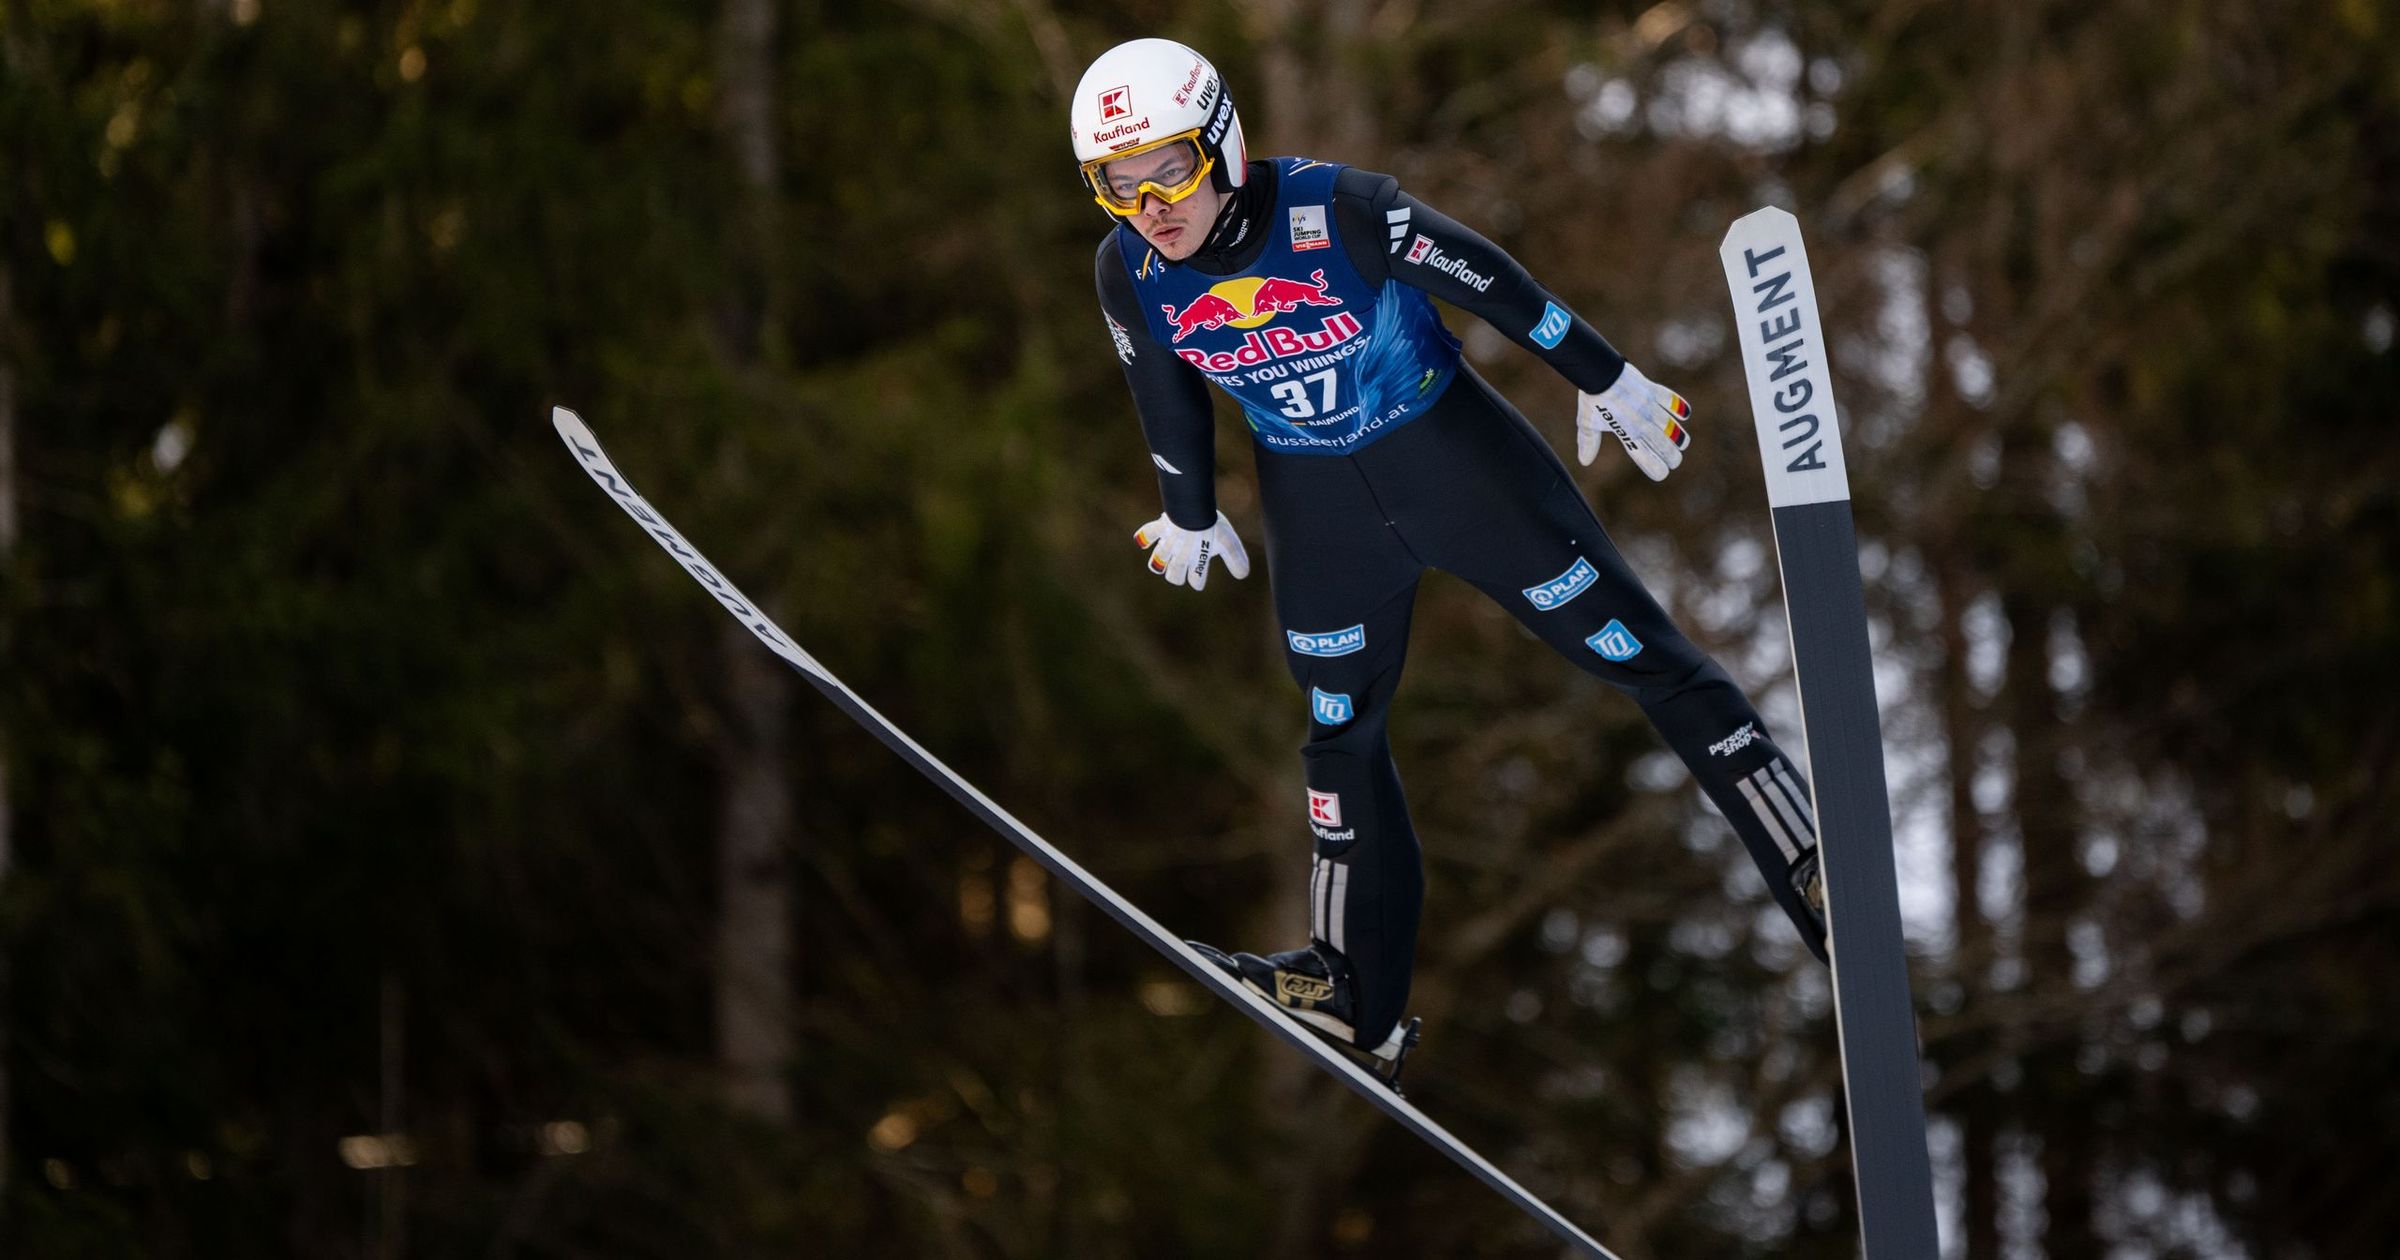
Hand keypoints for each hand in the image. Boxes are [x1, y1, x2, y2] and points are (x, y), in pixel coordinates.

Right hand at [1133, 511, 1250, 590]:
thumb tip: (1243, 575)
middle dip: (1177, 576)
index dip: (1198, 581)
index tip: (1199, 579)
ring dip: (1159, 563)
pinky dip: (1144, 538)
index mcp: (1197, 561)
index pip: (1196, 580)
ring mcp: (1168, 543)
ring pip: (1158, 561)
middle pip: (1174, 576)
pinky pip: (1147, 535)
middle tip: (1181, 571)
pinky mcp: (1160, 529)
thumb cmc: (1212, 525)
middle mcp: (1180, 556)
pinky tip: (1142, 542)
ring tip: (1162, 563)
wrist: (1192, 508)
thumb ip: (1236, 559)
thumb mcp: (1229, 543)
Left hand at [1575, 363, 1692, 479]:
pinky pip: (1671, 400)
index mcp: (1627, 433)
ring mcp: (1649, 407)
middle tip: (1675, 461)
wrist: (1599, 371)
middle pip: (1664, 446)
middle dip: (1672, 457)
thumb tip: (1584, 462)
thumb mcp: (1587, 423)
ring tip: (1682, 444)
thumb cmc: (1593, 399)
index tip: (1662, 473)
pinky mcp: (1653, 391)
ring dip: (1679, 438)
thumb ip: (1589, 443)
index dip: (1657, 469)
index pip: (1646, 458)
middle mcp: (1641, 423)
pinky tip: (1684, 415)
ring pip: (1672, 427)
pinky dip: (1680, 407)